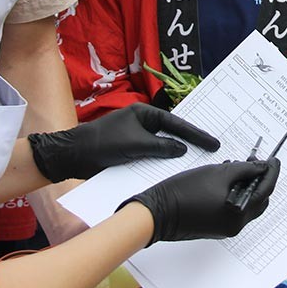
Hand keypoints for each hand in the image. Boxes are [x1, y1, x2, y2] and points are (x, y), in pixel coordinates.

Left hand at [27, 103, 220, 181]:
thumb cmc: (102, 144)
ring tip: (196, 165)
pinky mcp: (129, 153)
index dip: (196, 134)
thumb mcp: (136, 144)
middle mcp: (141, 124)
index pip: (176, 123)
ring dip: (175, 157)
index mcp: (143, 113)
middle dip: (190, 143)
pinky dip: (162, 164)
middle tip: (211, 151)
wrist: (73, 157)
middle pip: (172, 134)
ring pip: (162, 148)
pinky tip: (172, 174)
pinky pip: (151, 158)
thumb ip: (161, 147)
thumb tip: (181, 149)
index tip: (213, 143)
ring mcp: (135, 139)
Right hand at [122, 159, 279, 244]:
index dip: (271, 173)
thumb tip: (261, 167)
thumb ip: (244, 169)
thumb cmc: (184, 191)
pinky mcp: (217, 227)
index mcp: (239, 212)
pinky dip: (237, 195)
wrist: (158, 212)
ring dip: (247, 187)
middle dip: (261, 181)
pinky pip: (235, 210)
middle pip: (259, 200)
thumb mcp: (217, 173)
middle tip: (257, 163)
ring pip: (247, 205)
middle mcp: (236, 224)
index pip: (265, 190)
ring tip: (239, 168)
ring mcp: (226, 228)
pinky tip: (228, 180)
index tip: (273, 160)